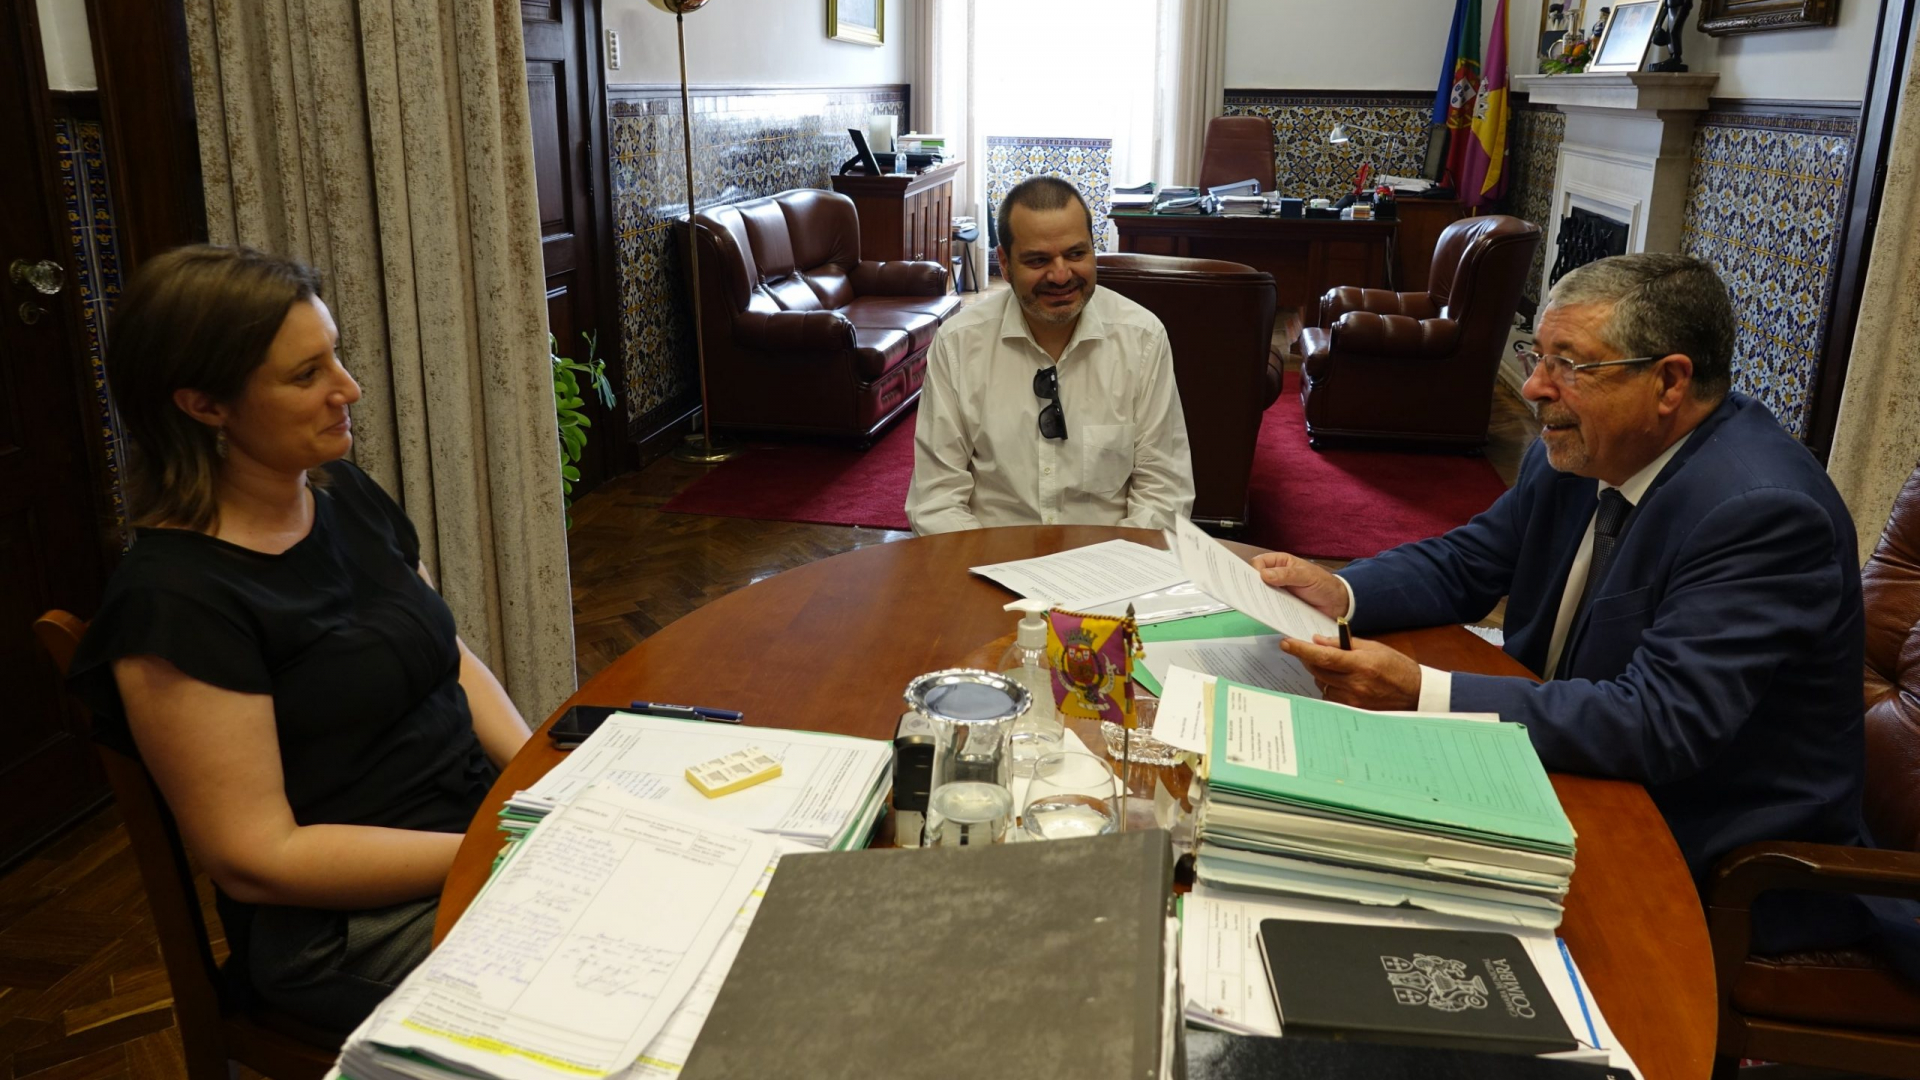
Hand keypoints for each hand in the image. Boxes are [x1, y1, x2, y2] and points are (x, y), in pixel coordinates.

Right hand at [1251, 552, 1350, 618]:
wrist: (1337, 603)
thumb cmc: (1324, 583)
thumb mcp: (1307, 576)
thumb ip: (1287, 575)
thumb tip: (1264, 575)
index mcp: (1281, 562)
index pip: (1259, 563)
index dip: (1253, 570)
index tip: (1253, 580)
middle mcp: (1276, 576)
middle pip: (1256, 579)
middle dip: (1251, 586)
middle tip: (1248, 594)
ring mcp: (1278, 592)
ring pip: (1261, 594)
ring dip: (1258, 599)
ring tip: (1255, 606)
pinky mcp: (1282, 606)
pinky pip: (1270, 607)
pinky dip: (1267, 610)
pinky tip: (1266, 614)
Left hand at [1280, 634, 1421, 711]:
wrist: (1416, 694)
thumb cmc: (1397, 667)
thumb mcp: (1373, 648)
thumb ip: (1344, 644)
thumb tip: (1318, 641)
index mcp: (1360, 664)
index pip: (1323, 656)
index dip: (1302, 650)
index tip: (1286, 643)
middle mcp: (1355, 684)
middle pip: (1318, 670)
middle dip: (1309, 658)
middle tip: (1309, 651)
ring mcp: (1353, 700)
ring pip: (1322, 684)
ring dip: (1321, 673)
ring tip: (1336, 668)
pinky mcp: (1354, 710)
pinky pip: (1330, 696)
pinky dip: (1330, 687)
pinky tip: (1342, 682)